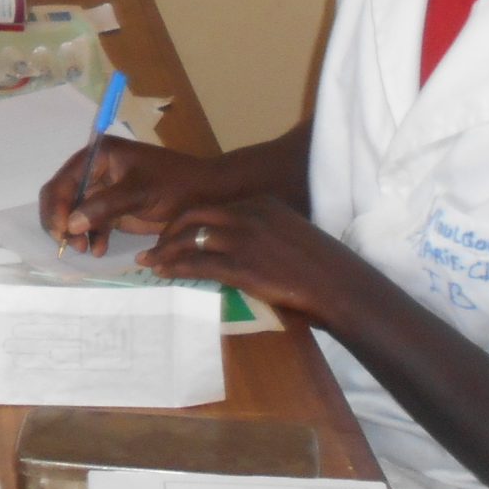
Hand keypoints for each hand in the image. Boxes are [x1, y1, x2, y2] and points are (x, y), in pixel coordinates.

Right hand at [39, 140, 232, 255]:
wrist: (206, 194)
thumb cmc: (175, 185)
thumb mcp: (139, 192)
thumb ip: (104, 206)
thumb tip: (70, 224)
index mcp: (99, 155)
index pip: (64, 180)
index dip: (57, 206)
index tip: (62, 231)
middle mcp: (96, 169)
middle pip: (64, 197)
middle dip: (62, 221)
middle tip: (69, 244)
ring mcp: (104, 189)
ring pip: (75, 213)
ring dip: (76, 232)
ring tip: (84, 250)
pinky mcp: (113, 208)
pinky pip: (92, 223)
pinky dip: (92, 237)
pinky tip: (99, 250)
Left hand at [142, 199, 356, 325]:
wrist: (337, 285)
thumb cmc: (320, 265)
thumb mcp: (290, 233)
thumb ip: (263, 230)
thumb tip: (238, 243)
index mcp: (261, 202)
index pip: (213, 206)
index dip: (188, 219)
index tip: (175, 231)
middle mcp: (248, 214)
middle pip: (194, 216)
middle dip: (169, 231)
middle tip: (156, 246)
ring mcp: (243, 239)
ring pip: (190, 239)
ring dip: (165, 250)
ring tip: (151, 261)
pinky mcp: (241, 266)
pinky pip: (197, 264)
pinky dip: (175, 267)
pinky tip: (164, 273)